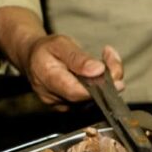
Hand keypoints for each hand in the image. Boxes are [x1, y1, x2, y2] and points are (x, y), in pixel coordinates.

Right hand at [0, 6, 124, 108]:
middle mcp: (52, 97)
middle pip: (86, 99)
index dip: (97, 89)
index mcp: (46, 78)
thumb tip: (97, 70)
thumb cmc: (46, 49)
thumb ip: (78, 58)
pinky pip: (91, 102)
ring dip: (107, 84)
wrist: (34, 58)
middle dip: (107, 83)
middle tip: (114, 63)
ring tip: (108, 60)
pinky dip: (102, 89)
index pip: (75, 92)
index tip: (116, 80)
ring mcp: (61, 105)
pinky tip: (103, 73)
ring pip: (92, 101)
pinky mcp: (70, 107)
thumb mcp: (61, 44)